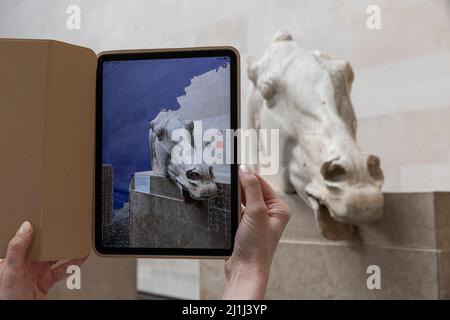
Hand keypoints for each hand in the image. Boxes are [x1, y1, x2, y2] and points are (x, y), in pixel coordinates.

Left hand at [0, 221, 85, 299]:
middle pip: (42, 246)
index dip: (33, 228)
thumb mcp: (11, 270)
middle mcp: (25, 264)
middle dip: (53, 238)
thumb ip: (17, 248)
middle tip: (63, 228)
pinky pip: (62, 270)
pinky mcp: (46, 281)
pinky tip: (79, 258)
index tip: (44, 219)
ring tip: (74, 240)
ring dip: (64, 250)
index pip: (23, 238)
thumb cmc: (8, 298)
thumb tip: (26, 227)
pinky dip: (72, 264)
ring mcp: (37, 272)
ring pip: (54, 256)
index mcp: (13, 257)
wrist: (19, 315)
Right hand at [223, 165, 289, 298]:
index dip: (249, 175)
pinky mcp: (245, 226)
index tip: (236, 166)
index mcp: (279, 208)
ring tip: (226, 190)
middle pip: (252, 191)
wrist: (245, 269)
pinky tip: (225, 204)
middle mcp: (270, 213)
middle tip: (228, 176)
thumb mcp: (256, 212)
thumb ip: (251, 189)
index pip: (262, 184)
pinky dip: (231, 206)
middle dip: (241, 185)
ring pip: (243, 200)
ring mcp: (257, 220)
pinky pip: (237, 210)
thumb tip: (245, 169)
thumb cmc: (256, 246)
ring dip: (235, 197)